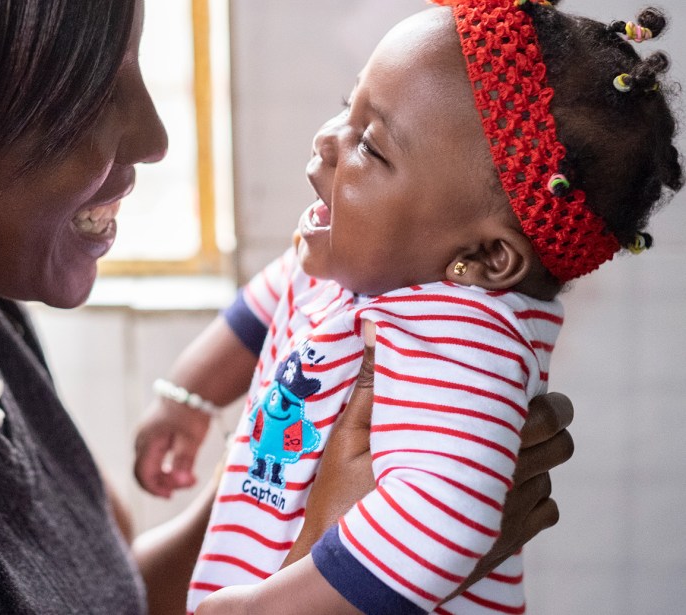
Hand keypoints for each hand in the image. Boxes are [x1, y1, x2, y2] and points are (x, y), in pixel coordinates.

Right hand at [133, 396, 212, 497]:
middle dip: (165, 483)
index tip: (173, 495)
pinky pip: (154, 456)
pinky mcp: (153, 433)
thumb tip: (180, 482)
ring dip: (167, 475)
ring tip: (190, 476)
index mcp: (147, 442)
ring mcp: (145, 435)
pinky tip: (183, 465)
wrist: (192, 388)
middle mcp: (141, 440)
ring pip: (150, 464)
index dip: (155, 489)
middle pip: (145, 471)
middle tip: (189, 483)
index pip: (142, 475)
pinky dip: (166, 465)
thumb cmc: (191, 412)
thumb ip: (183, 462)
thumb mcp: (191, 439)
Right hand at [283, 327, 575, 579]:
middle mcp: (499, 486)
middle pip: (558, 441)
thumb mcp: (348, 440)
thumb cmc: (345, 504)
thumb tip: (373, 325)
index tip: (511, 376)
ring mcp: (504, 519)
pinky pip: (546, 511)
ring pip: (552, 474)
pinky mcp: (503, 545)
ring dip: (535, 455)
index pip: (537, 414)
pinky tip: (501, 485)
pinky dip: (534, 495)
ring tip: (503, 443)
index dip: (533, 391)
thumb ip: (370, 384)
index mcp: (467, 452)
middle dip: (547, 417)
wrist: (353, 577)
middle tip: (516, 406)